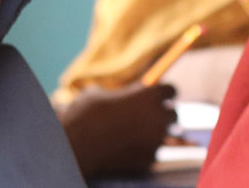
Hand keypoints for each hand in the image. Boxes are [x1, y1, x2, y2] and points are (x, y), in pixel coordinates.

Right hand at [57, 83, 177, 177]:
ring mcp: (156, 140)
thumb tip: (126, 93)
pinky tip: (127, 148)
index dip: (163, 93)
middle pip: (173, 114)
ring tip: (135, 132)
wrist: (75, 147)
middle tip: (149, 116)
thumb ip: (120, 93)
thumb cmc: (84, 115)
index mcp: (150, 95)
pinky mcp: (149, 159)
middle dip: (162, 114)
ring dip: (154, 133)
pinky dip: (144, 150)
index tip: (158, 96)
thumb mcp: (98, 93)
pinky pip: (152, 152)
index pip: (171, 90)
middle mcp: (159, 117)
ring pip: (164, 135)